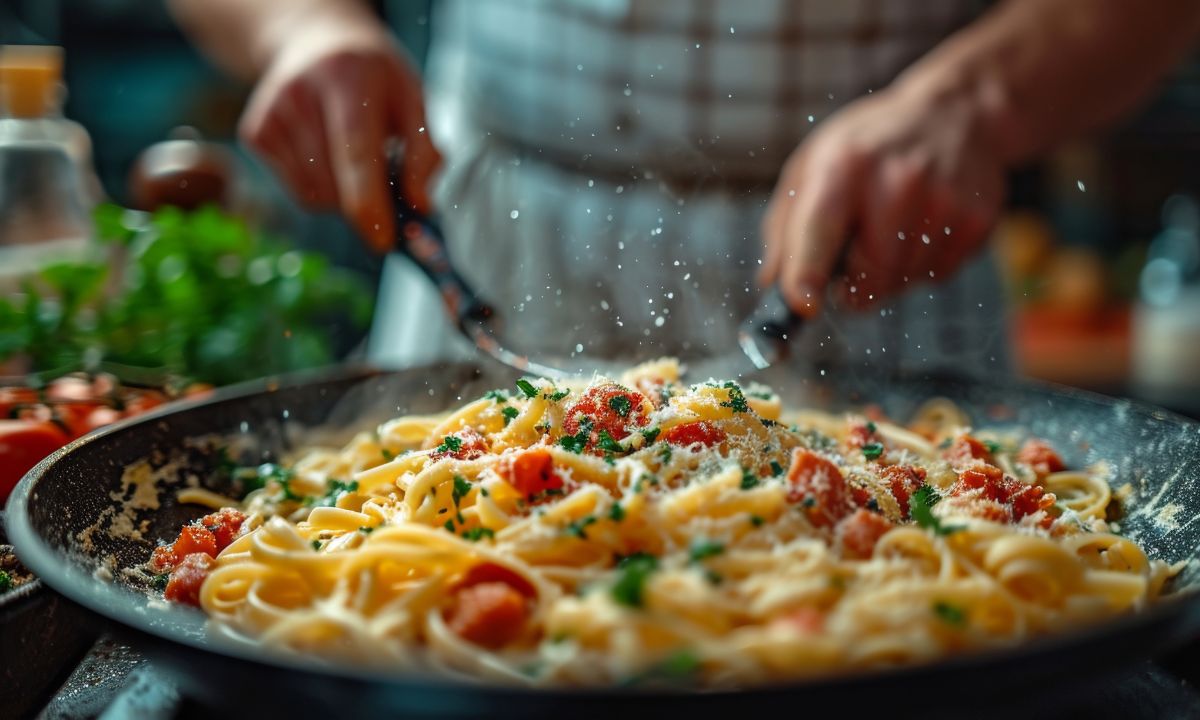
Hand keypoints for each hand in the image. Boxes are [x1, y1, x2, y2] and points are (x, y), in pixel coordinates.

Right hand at [238, 12, 439, 252]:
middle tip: (383, 177)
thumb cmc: (373, 77)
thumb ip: (423, 153)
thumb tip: (420, 206)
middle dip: (365, 201)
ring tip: (351, 156)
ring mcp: (271, 114)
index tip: (383, 240)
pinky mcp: (254, 134)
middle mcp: (299, 94)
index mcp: (347, 80)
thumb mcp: (412, 98)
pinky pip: (296, 191)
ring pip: (313, 196)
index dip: (368, 202)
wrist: (316, 42)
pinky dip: (320, 187)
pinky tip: (325, 152)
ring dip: (342, 196)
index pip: (355, 152)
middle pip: (333, 184)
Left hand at [759, 79, 1004, 315]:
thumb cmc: (868, 148)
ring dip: (888, 277)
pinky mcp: (976, 219)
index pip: (820, 229)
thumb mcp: (811, 168)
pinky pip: (937, 277)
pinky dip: (922, 266)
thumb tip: (771, 287)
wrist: (954, 113)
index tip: (803, 305)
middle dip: (853, 289)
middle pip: (869, 276)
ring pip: (902, 283)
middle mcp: (896, 180)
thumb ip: (785, 232)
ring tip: (892, 230)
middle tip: (850, 269)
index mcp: (843, 166)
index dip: (808, 273)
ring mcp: (943, 200)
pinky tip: (923, 228)